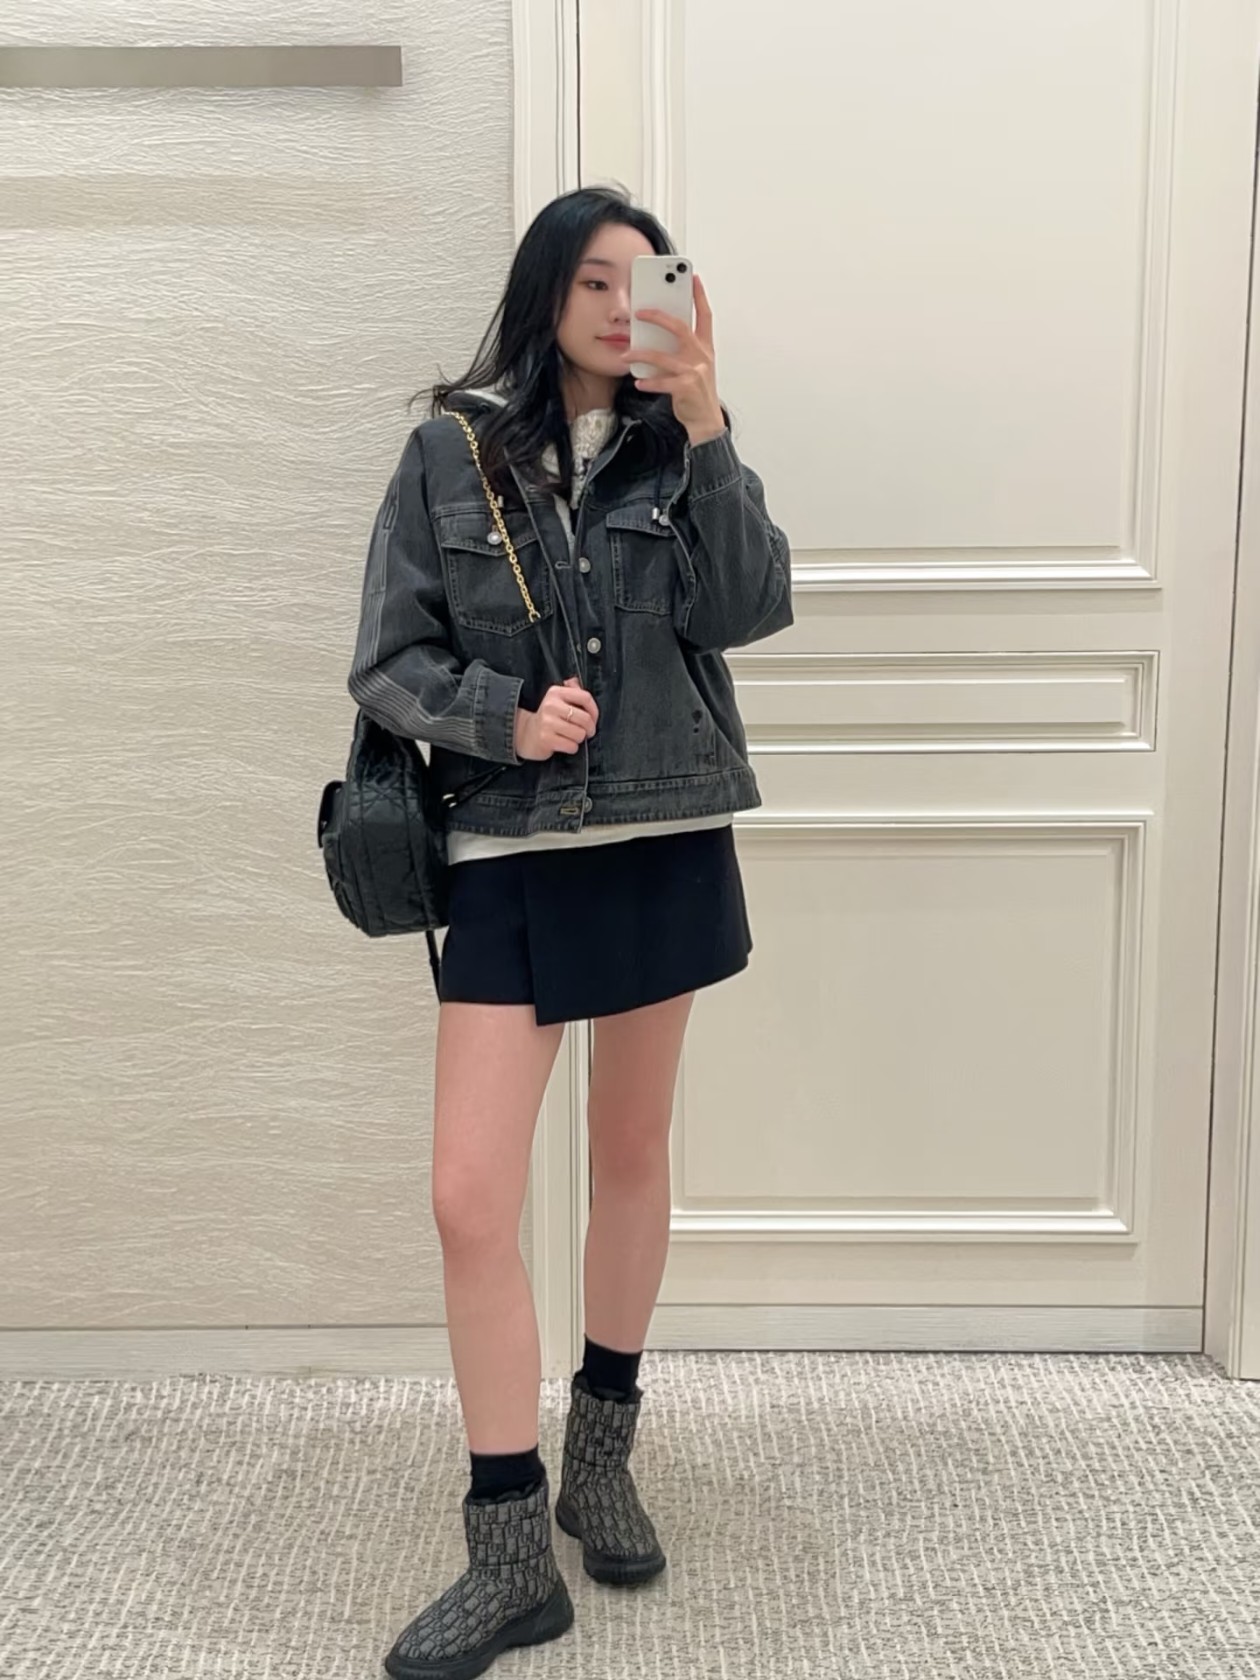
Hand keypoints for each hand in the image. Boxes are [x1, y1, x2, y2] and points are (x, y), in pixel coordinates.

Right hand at [514, 676, 598, 760]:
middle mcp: (551, 705)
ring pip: (579, 734)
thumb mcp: (557, 700)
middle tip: (586, 732)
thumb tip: (577, 682)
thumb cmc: (549, 717)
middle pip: (585, 718)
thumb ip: (571, 690)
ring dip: (579, 739)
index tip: (593, 718)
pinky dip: (572, 748)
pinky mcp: (546, 739)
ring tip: (572, 737)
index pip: (585, 697)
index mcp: (556, 692)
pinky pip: (571, 746)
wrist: (527, 734)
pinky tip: (564, 743)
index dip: (595, 711)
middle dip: (590, 728)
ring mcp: (547, 722)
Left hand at [625, 272, 725, 443]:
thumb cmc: (696, 392)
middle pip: (680, 327)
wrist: (705, 420)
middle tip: (640, 312)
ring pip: (663, 356)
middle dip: (659, 317)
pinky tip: (638, 382)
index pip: (705, 315)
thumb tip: (657, 336)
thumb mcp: (694, 366)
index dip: (699, 296)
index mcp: (705, 347)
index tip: (693, 278)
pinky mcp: (686, 388)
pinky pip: (661, 381)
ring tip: (626, 355)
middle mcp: (701, 356)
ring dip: (641, 354)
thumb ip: (681, 350)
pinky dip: (648, 382)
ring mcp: (694, 371)